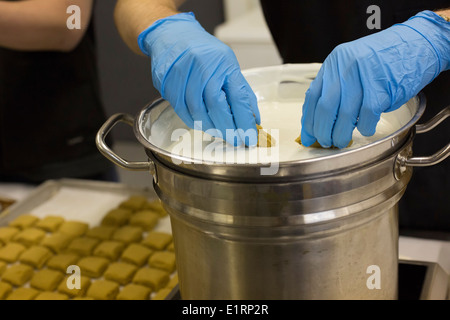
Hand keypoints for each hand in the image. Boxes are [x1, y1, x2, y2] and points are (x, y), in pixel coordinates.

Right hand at [138, 12, 259, 146]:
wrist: (172, 36)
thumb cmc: (204, 52)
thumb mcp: (229, 65)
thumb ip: (241, 92)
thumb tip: (253, 118)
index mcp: (224, 64)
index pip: (238, 97)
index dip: (245, 121)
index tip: (250, 137)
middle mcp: (204, 68)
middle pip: (217, 106)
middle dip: (227, 129)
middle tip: (234, 140)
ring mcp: (184, 75)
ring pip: (197, 112)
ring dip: (210, 127)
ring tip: (218, 132)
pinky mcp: (168, 83)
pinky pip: (181, 110)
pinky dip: (193, 121)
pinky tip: (201, 122)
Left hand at [301, 10, 449, 148]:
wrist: (416, 44)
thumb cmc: (384, 59)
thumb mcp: (351, 66)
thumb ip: (334, 89)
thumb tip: (318, 122)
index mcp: (334, 62)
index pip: (312, 97)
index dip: (308, 121)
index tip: (308, 137)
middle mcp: (345, 66)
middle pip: (325, 108)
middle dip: (323, 131)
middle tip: (327, 142)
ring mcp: (363, 75)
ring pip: (344, 115)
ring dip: (341, 134)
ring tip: (342, 141)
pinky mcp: (381, 86)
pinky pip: (366, 116)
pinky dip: (364, 127)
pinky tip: (365, 129)